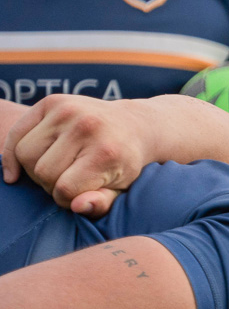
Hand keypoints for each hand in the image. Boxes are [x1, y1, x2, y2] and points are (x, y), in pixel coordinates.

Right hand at [4, 94, 161, 213]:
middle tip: (67, 182)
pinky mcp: (52, 102)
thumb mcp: (122, 188)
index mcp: (106, 152)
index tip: (78, 196)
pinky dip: (11, 155)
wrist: (135, 125)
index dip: (66, 200)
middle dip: (51, 185)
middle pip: (42, 172)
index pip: (65, 189)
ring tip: (56, 171)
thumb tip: (77, 206)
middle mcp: (86, 127)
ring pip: (26, 154)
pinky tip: (14, 173)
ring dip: (34, 170)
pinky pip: (16, 134)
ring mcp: (67, 110)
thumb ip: (102, 203)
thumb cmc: (125, 163)